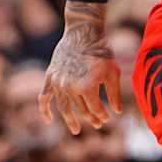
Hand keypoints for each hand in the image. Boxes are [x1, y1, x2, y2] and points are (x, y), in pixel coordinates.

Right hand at [39, 7, 122, 133]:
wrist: (83, 32)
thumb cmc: (102, 51)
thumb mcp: (113, 72)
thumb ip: (115, 94)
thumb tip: (117, 112)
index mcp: (87, 87)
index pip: (95, 109)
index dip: (102, 115)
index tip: (107, 118)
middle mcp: (70, 87)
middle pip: (81, 109)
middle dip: (91, 118)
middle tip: (97, 124)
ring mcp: (58, 83)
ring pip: (64, 107)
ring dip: (70, 119)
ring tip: (76, 129)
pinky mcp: (50, 77)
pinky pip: (44, 97)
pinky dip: (45, 109)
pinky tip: (48, 120)